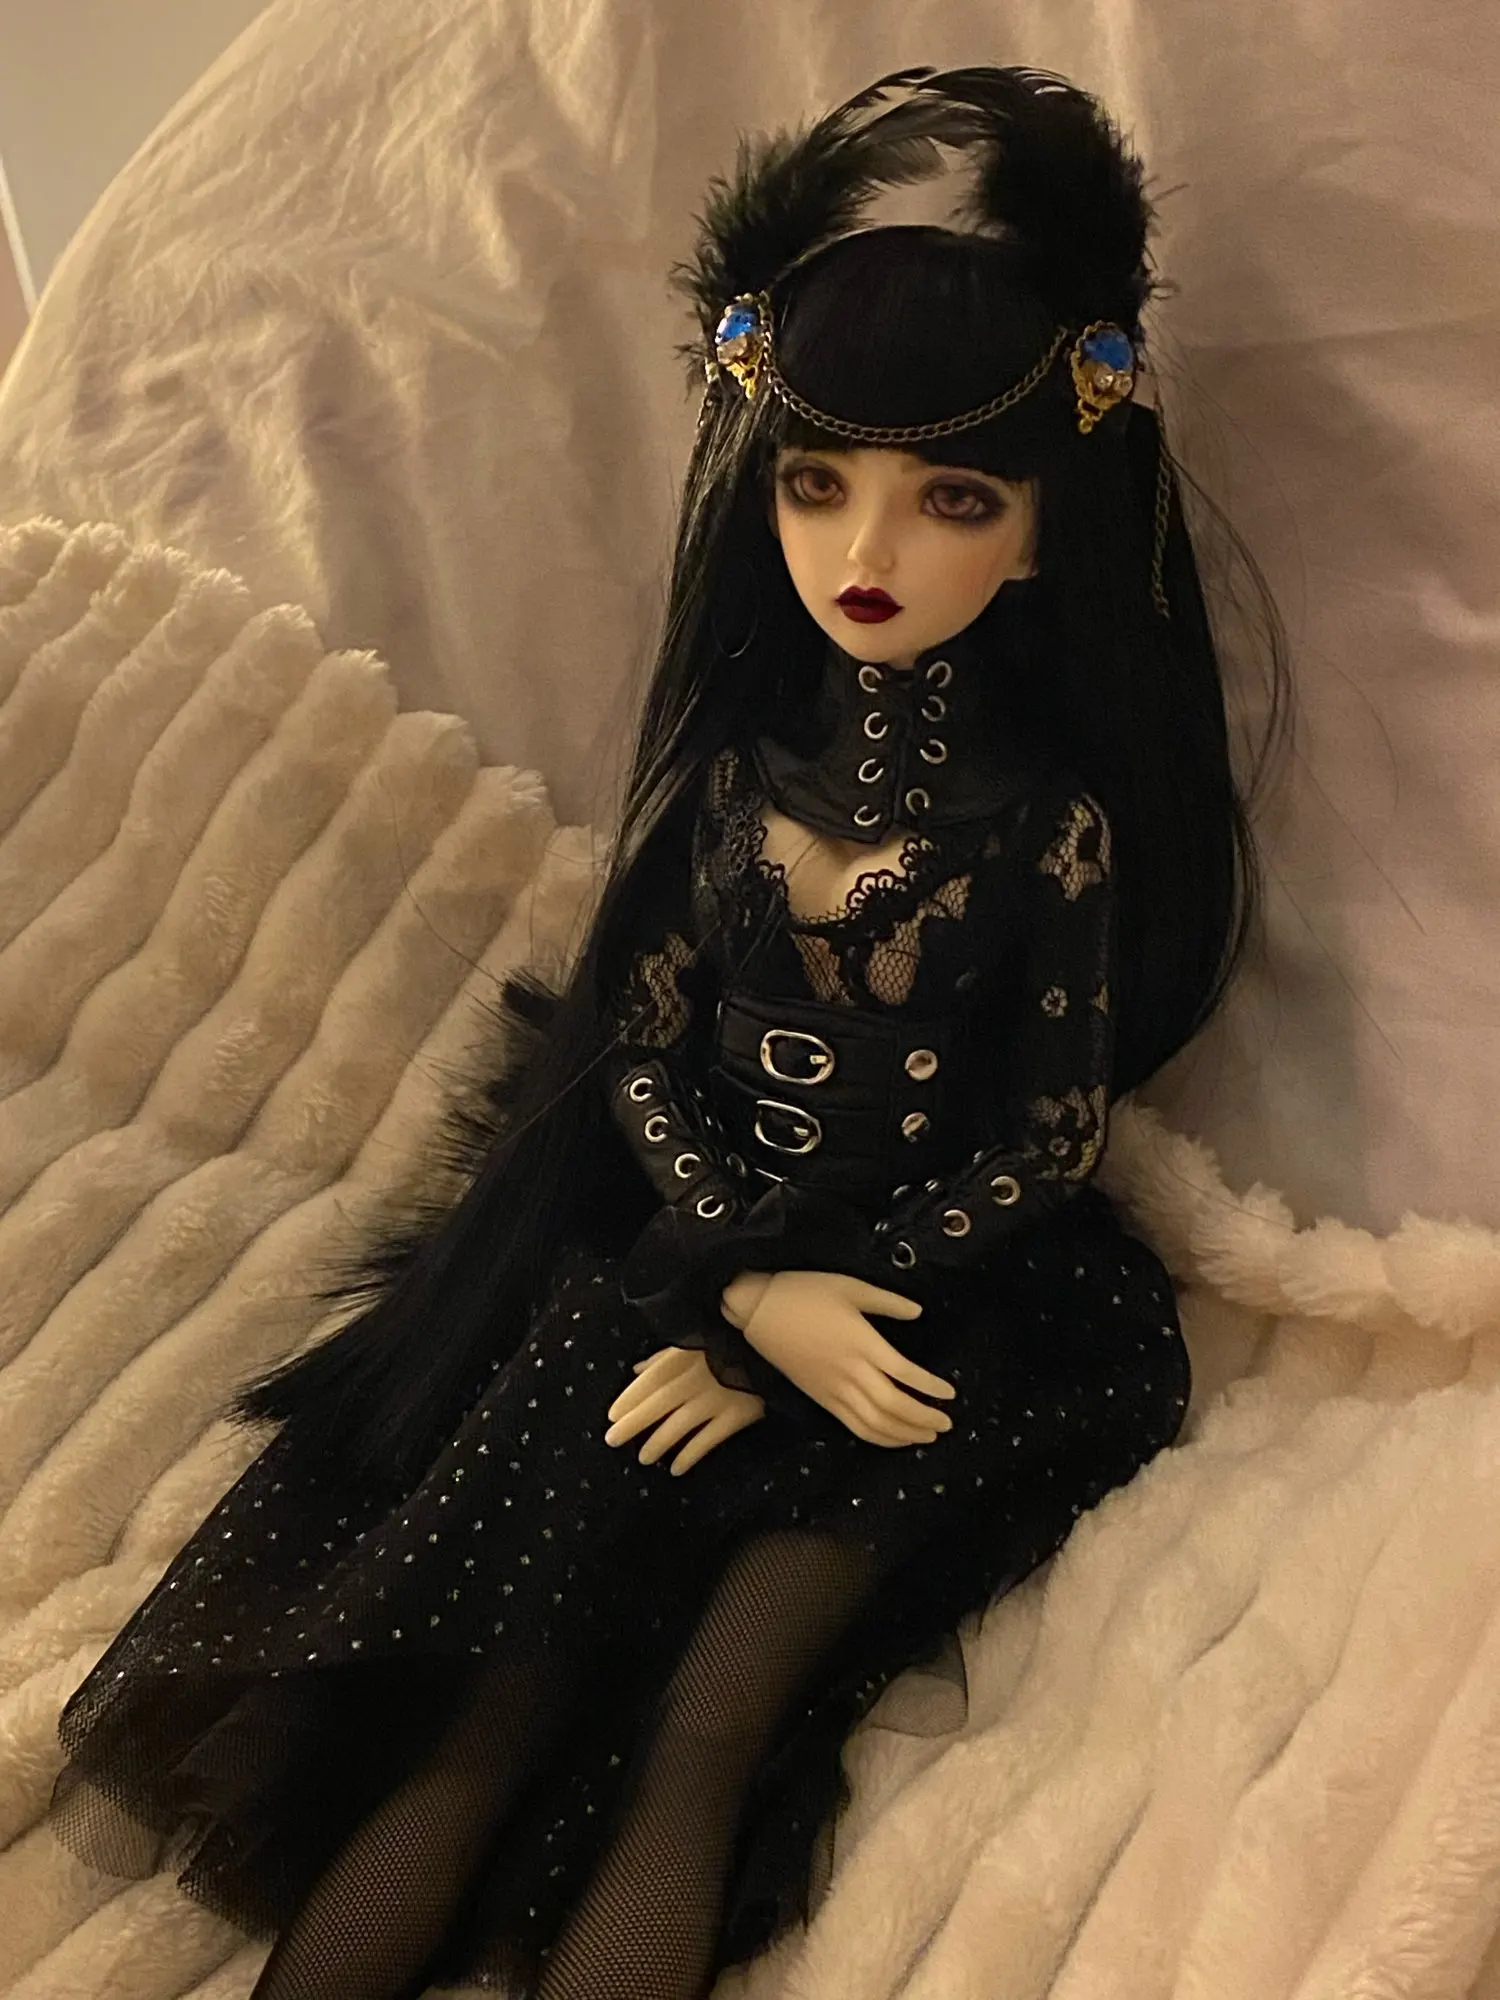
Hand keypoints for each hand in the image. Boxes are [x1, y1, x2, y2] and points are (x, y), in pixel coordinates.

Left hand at [605, 1346, 765, 1475]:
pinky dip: (690, 1455)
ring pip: (680, 1424)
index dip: (629, 1398)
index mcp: (685, 1355)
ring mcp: (718, 1397)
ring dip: (658, 1442)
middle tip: (611, 1440)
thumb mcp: (695, 1343)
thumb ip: (665, 1357)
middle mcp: (698, 1377)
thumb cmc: (730, 1343)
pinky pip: (709, 1439)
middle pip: (659, 1403)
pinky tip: (676, 1469)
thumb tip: (636, 1369)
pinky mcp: (739, 1415)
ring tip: (644, 1458)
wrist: (776, 1346)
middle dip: (633, 1423)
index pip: (649, 1379)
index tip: (611, 1416)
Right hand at [739, 1268, 956, 1446]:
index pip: (905, 1374)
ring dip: (904, 1434)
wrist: (757, 1309)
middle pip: (894, 1406)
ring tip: (926, 1436)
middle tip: (946, 1424)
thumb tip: (918, 1312)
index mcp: (861, 1343)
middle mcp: (850, 1371)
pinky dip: (877, 1437)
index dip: (931, 1388)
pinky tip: (892, 1438)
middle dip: (923, 1419)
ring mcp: (832, 1389)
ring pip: (874, 1423)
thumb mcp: (850, 1286)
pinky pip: (852, 1425)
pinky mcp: (819, 1397)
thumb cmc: (804, 1291)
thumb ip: (887, 1301)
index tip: (950, 1394)